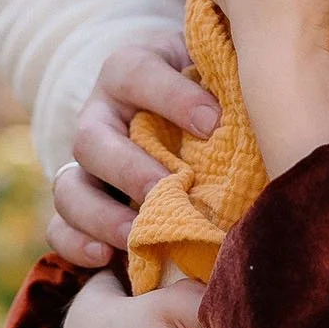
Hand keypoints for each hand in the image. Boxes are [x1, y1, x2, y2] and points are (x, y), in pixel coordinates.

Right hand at [48, 32, 220, 266]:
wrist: (175, 111)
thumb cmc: (206, 88)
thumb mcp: (212, 68)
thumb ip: (227, 76)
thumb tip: (269, 94)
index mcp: (128, 72)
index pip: (135, 73)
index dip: (171, 97)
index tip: (214, 123)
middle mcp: (99, 117)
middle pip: (91, 139)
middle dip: (129, 169)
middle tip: (168, 190)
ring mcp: (85, 166)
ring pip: (68, 188)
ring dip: (100, 215)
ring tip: (136, 235)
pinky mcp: (81, 205)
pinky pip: (59, 227)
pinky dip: (76, 244)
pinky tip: (107, 259)